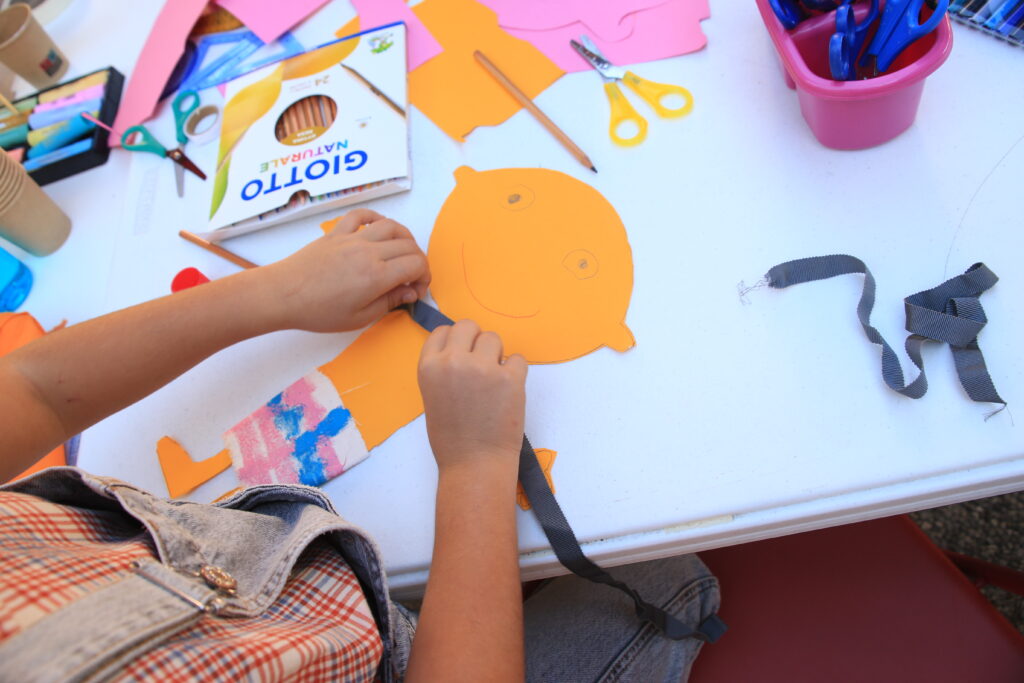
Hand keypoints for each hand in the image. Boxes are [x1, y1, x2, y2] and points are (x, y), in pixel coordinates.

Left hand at [257, 209, 429, 332]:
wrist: (283, 295)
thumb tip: (410, 292)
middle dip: (418, 260)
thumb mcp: (359, 318)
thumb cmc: (319, 312)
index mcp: (377, 276)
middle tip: (412, 277)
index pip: (416, 264)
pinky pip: (360, 215)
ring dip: (404, 237)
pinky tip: (378, 228)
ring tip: (403, 252)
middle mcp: (368, 251)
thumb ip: (389, 302)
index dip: (425, 276)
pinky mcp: (336, 233)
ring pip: (390, 225)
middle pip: (408, 244)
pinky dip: (375, 217)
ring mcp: (352, 239)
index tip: (417, 289)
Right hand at [418, 320, 526, 477]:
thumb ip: (444, 369)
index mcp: (429, 366)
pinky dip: (515, 372)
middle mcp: (453, 361)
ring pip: (494, 338)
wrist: (474, 464)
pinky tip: (507, 393)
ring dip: (496, 355)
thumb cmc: (451, 437)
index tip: (463, 357)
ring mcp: (483, 368)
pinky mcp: (510, 378)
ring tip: (494, 382)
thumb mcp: (433, 396)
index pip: (442, 331)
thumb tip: (464, 348)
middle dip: (476, 342)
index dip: (455, 342)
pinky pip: (517, 358)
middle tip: (481, 365)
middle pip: (468, 325)